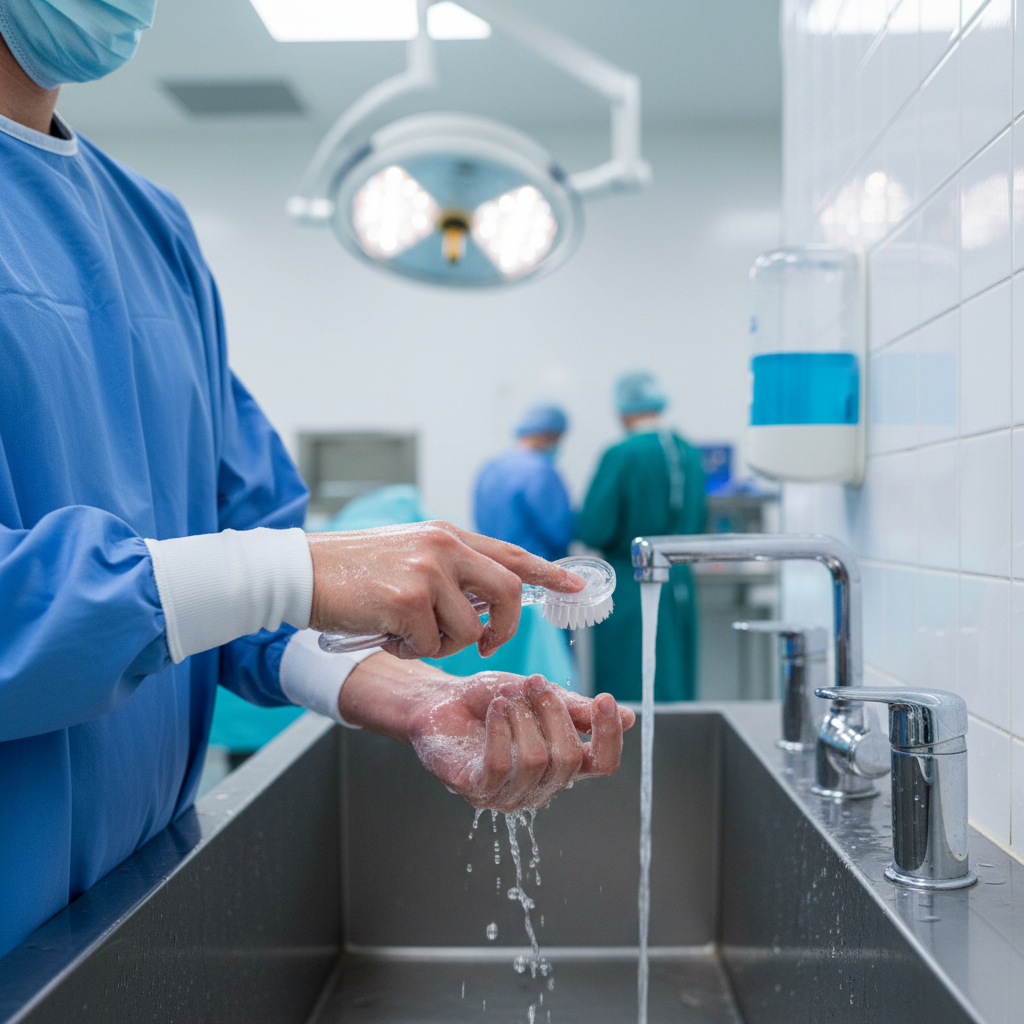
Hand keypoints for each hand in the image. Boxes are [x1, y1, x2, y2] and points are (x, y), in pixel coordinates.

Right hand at [307, 521, 582, 659]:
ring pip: (468, 629)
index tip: (576, 586)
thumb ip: (449, 571)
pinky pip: (432, 645)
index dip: (547, 571)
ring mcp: (427, 571)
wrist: (300, 571)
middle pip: (506, 592)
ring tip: (408, 633)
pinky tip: (387, 636)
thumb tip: (485, 605)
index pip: (510, 552)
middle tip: (483, 645)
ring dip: (442, 644)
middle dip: (502, 627)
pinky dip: (412, 651)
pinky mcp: (407, 599)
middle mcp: (444, 547)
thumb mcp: (410, 554)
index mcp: (447, 536)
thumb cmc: (353, 570)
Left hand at [339, 657, 634, 811]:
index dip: (608, 736)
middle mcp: (540, 786)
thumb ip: (576, 709)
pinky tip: (496, 708)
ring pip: (536, 761)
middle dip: (554, 713)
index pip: (602, 764)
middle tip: (535, 683)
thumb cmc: (490, 700)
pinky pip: (501, 765)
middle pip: (569, 760)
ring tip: (507, 695)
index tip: (605, 700)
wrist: (439, 701)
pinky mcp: (476, 789)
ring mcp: (508, 794)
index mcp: (562, 764)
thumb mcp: (539, 697)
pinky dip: (501, 728)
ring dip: (523, 717)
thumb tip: (628, 717)